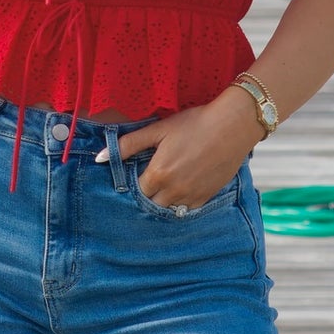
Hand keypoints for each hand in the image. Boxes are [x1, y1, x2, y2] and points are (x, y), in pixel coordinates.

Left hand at [114, 91, 260, 209]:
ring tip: (167, 183)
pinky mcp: (206, 197)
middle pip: (151, 203)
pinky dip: (181, 202)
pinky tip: (182, 187)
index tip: (139, 172)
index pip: (136, 191)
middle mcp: (173, 191)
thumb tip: (100, 157)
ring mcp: (191, 197)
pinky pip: (187, 209)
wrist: (232, 126)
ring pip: (168, 209)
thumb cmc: (195, 123)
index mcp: (158, 175)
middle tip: (152, 178)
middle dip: (148, 193)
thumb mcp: (158, 129)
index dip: (136, 182)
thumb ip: (129, 144)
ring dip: (164, 199)